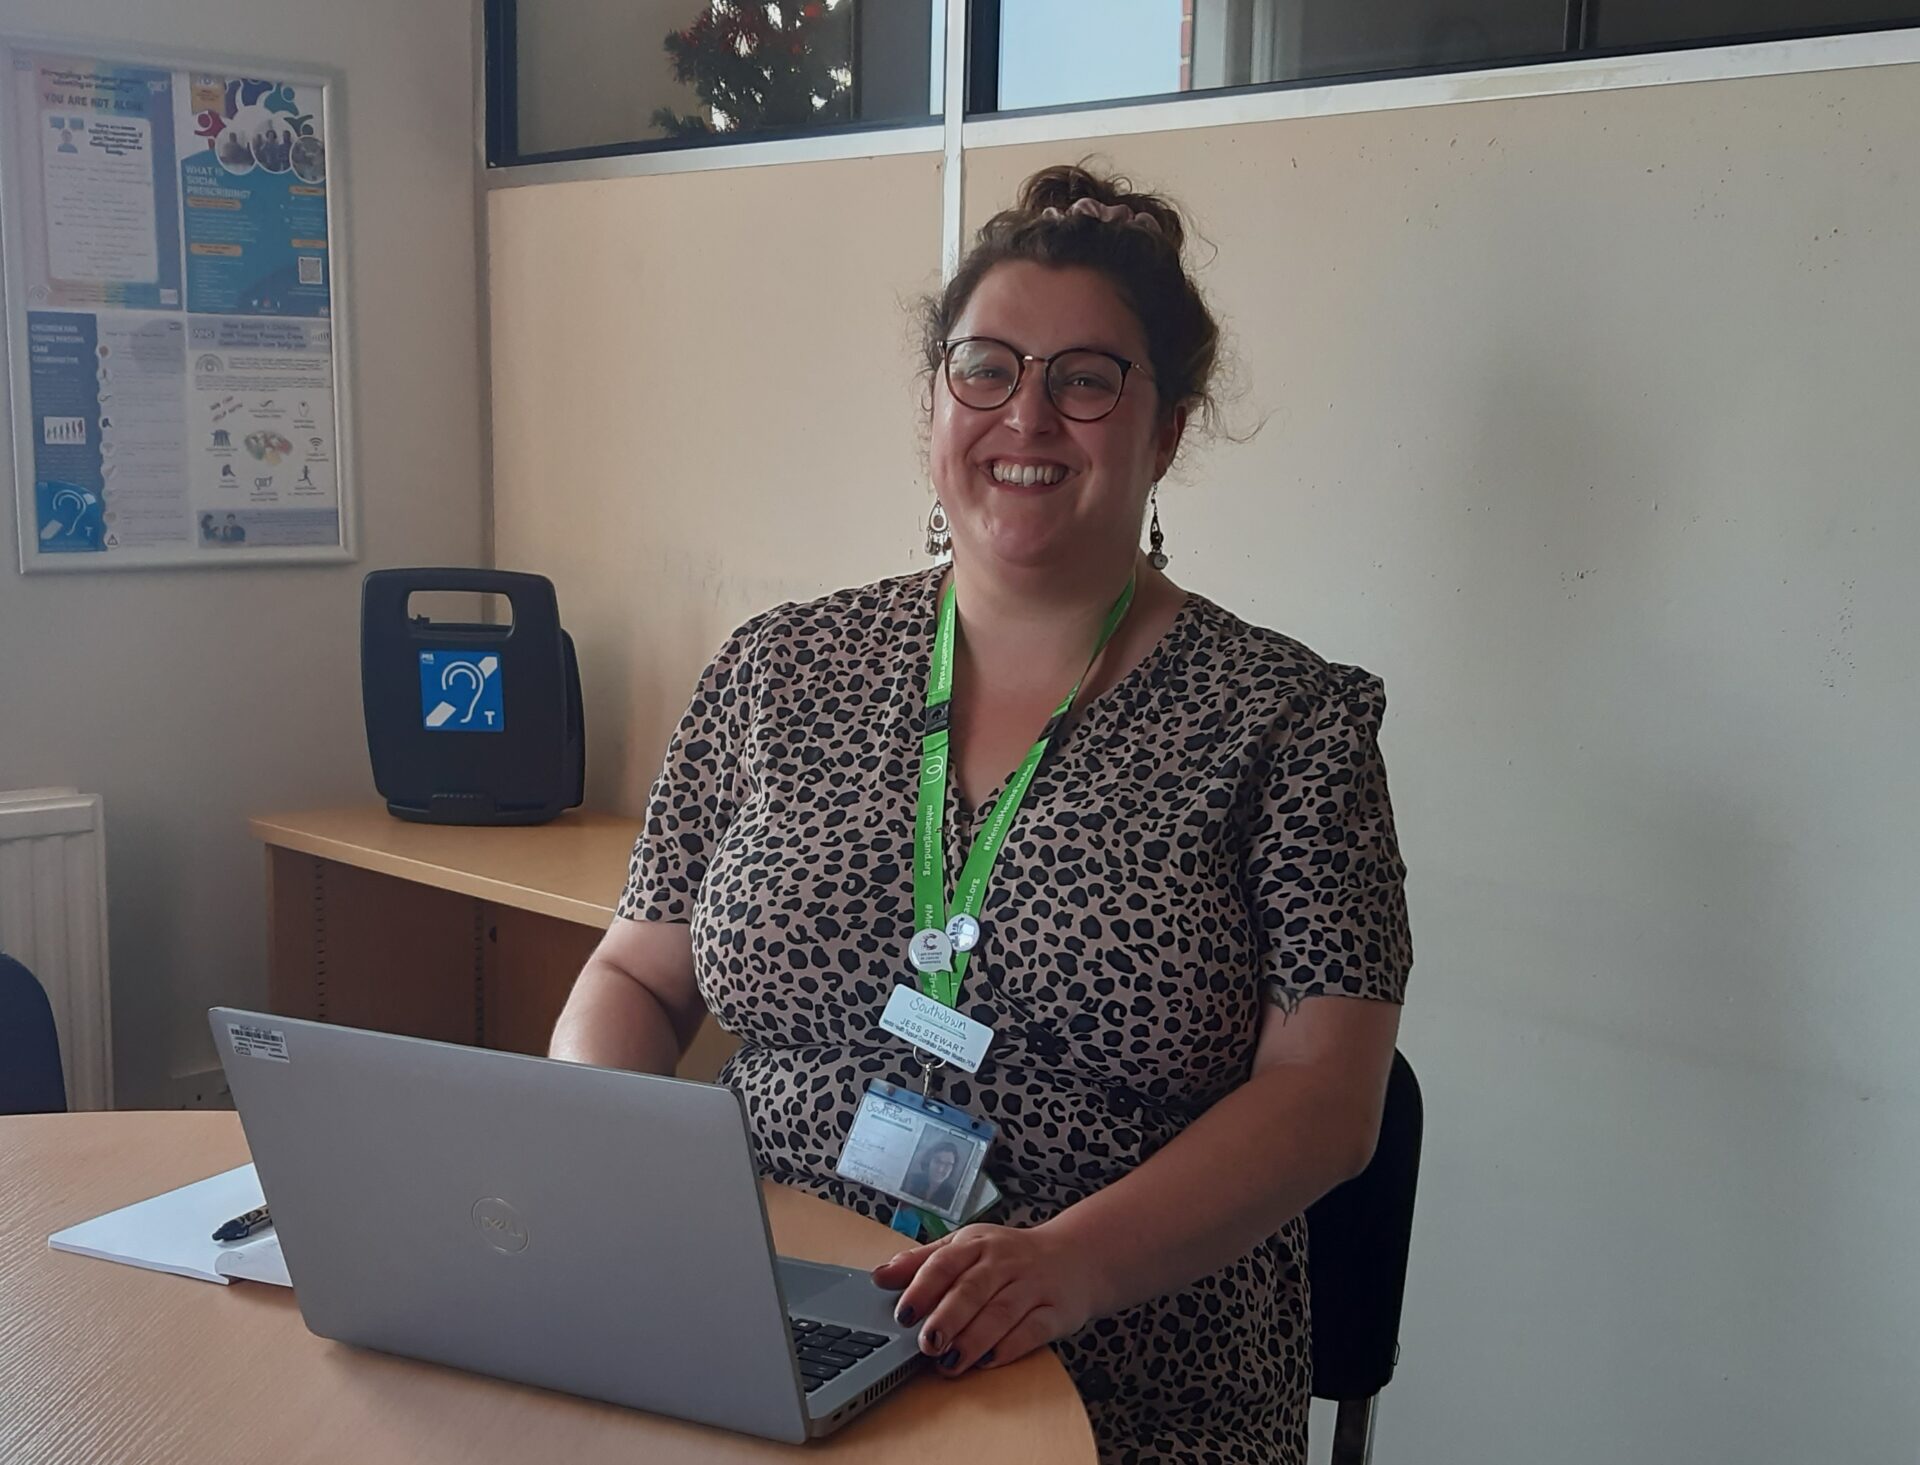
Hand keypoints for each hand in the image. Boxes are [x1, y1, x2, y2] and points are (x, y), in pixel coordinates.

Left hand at [869, 1221, 1104, 1375]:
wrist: (1076, 1257)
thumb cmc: (1008, 1256)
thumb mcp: (966, 1248)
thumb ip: (922, 1262)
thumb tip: (879, 1276)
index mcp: (977, 1244)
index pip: (945, 1262)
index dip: (922, 1287)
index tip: (902, 1314)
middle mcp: (1005, 1261)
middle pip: (973, 1290)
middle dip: (947, 1318)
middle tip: (926, 1343)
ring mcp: (1033, 1286)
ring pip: (1001, 1313)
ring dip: (973, 1340)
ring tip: (949, 1363)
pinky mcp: (1056, 1311)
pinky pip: (1033, 1330)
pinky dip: (1010, 1347)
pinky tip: (988, 1361)